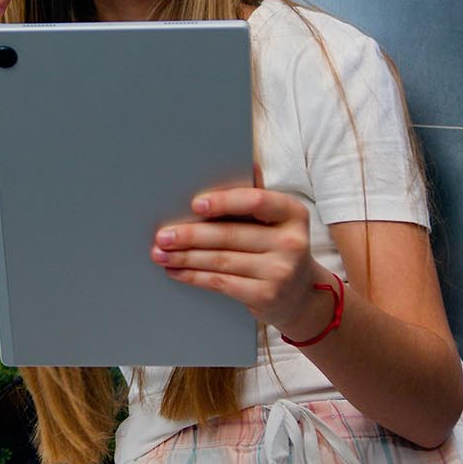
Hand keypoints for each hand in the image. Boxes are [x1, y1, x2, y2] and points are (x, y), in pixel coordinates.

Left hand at [150, 185, 335, 341]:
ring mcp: (280, 271)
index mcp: (292, 213)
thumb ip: (253, 200)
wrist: (302, 295)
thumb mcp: (277, 221)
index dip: (223, 202)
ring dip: (185, 257)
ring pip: (220, 260)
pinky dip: (194, 276)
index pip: (256, 201)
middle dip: (190, 235)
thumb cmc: (278, 248)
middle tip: (163, 235)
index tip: (195, 204)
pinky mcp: (266, 296)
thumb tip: (224, 167)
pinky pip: (221, 282)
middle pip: (230, 235)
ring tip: (160, 253)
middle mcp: (291, 242)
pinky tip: (176, 271)